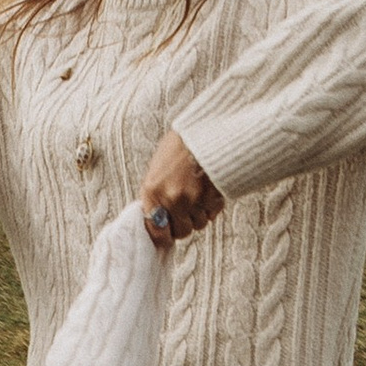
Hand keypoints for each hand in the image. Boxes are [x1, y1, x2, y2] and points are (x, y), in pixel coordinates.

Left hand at [137, 130, 223, 246]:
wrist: (205, 129)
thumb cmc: (180, 146)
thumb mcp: (158, 167)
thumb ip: (156, 194)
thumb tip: (157, 217)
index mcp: (152, 190)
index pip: (155, 229)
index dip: (163, 236)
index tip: (168, 235)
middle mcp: (171, 198)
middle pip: (181, 232)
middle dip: (185, 225)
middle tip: (187, 213)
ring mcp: (193, 199)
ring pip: (199, 224)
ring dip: (200, 215)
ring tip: (199, 195)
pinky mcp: (213, 197)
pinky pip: (213, 214)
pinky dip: (212, 207)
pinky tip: (210, 191)